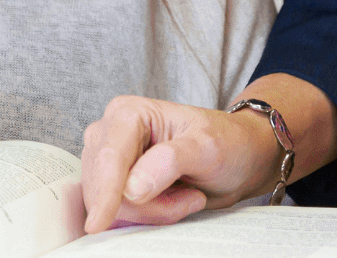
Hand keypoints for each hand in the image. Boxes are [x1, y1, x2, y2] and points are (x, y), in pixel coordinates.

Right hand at [81, 97, 279, 232]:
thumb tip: (131, 187)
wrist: (237, 158)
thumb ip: (171, 160)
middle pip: (106, 188)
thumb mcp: (208, 146)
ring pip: (111, 207)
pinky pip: (118, 217)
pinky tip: (174, 202)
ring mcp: (110, 163)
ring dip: (152, 213)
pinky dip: (147, 219)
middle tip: (191, 198)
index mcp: (129, 112)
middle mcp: (112, 134)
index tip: (99, 223)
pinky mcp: (114, 189)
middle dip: (148, 205)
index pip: (110, 157)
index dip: (105, 192)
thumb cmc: (226, 143)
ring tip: (187, 196)